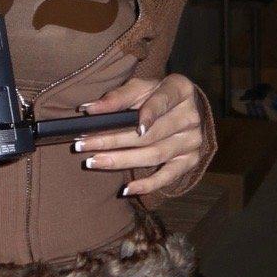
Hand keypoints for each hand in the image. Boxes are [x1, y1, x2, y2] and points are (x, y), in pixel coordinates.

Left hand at [72, 73, 205, 195]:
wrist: (179, 108)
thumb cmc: (154, 95)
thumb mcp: (139, 88)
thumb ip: (116, 97)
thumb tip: (88, 110)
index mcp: (180, 90)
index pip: (163, 101)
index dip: (148, 113)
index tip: (127, 124)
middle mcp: (190, 116)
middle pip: (150, 134)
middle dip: (113, 140)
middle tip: (84, 144)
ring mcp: (192, 141)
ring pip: (154, 155)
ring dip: (121, 161)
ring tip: (93, 161)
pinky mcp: (189, 161)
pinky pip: (168, 177)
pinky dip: (147, 185)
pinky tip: (126, 189)